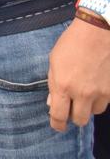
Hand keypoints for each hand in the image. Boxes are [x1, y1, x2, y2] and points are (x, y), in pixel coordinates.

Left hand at [47, 16, 109, 130]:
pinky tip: (95, 85)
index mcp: (63, 86)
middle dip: (74, 117)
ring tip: (84, 93)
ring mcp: (100, 93)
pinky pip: (105, 102)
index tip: (57, 125)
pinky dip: (99, 99)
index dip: (57, 124)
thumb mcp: (54, 61)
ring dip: (88, 107)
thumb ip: (53, 84)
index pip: (59, 116)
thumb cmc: (72, 43)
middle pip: (80, 120)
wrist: (98, 33)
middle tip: (71, 108)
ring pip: (94, 112)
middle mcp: (82, 93)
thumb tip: (52, 102)